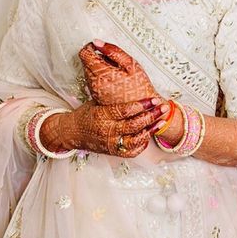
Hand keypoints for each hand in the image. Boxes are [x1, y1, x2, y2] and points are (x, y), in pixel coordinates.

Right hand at [44, 97, 164, 157]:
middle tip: (163, 107)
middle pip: (134, 124)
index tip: (153, 99)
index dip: (141, 105)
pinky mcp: (113, 152)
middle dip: (151, 115)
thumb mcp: (96, 101)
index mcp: (101, 115)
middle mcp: (107, 131)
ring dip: (151, 130)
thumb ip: (113, 98)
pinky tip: (149, 134)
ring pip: (136, 139)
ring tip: (161, 121)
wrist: (73, 133)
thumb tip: (131, 85)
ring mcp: (111, 143)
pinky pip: (132, 151)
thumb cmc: (86, 114)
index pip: (125, 110)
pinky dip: (142, 143)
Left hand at [78, 40, 156, 105]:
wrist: (142, 110)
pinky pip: (92, 80)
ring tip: (116, 71)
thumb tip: (98, 42)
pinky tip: (114, 79)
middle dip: (97, 57)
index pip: (84, 53)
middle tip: (114, 60)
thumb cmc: (139, 87)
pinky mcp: (96, 96)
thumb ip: (113, 51)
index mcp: (101, 74)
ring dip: (99, 66)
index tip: (101, 47)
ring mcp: (93, 90)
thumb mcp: (130, 64)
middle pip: (85, 62)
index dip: (91, 46)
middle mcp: (93, 83)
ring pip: (88, 71)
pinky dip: (100, 76)